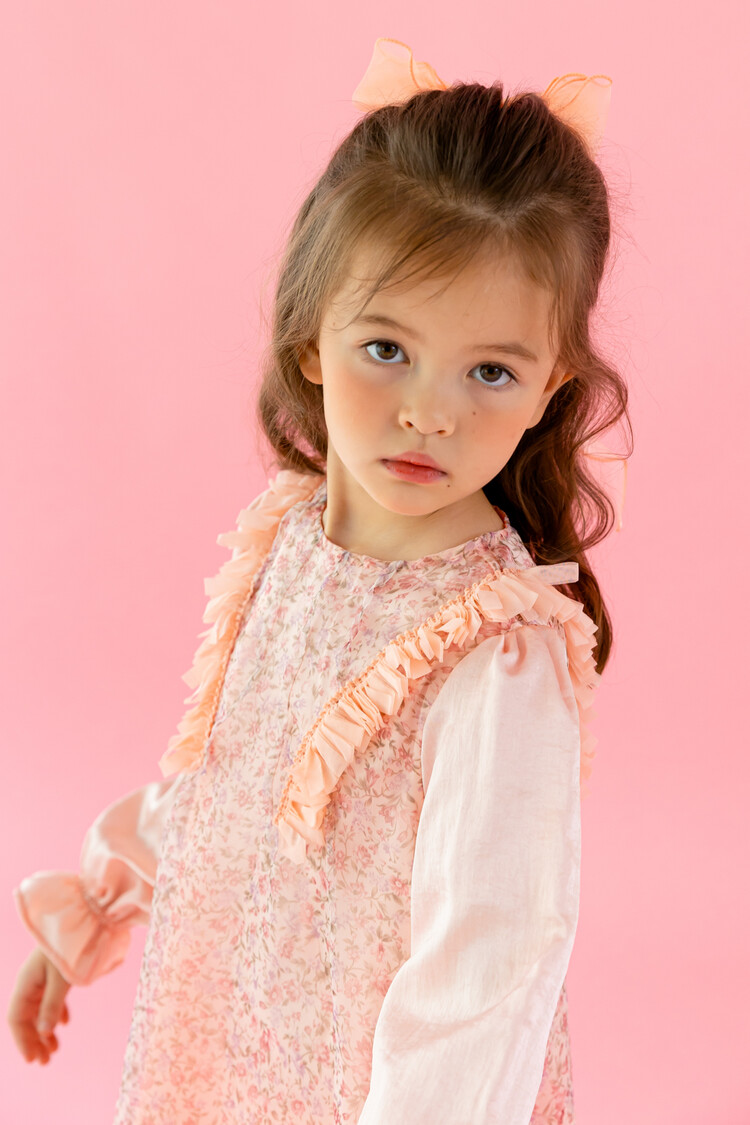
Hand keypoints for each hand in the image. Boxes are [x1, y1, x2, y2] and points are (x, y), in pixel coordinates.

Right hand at [7, 946, 71, 1063]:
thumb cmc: (69, 947)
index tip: (32, 1060)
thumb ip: (52, 1005)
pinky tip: (63, 1025)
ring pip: (38, 1010)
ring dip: (44, 1030)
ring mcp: (41, 978)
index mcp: (25, 983)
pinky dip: (55, 1013)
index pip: (16, 1018)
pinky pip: (50, 999)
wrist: (82, 919)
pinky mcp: (54, 974)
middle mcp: (30, 982)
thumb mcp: (61, 978)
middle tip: (45, 1062)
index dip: (22, 1040)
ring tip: (54, 1050)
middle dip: (34, 1041)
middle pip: (26, 1018)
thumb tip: (44, 1032)